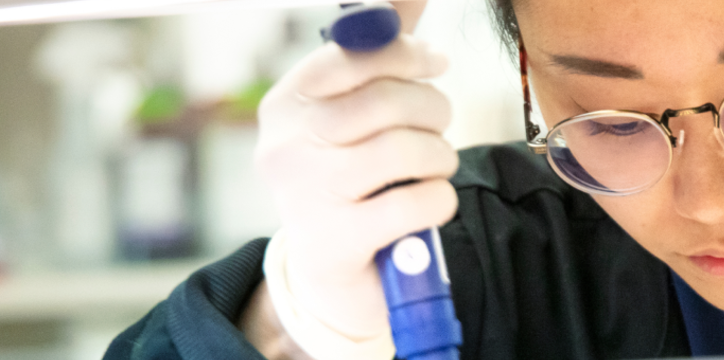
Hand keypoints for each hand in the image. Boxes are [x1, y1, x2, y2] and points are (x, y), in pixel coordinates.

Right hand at [253, 34, 455, 341]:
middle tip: (439, 126)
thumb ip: (376, 55)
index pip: (353, 55)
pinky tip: (428, 204)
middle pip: (385, 101)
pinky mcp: (337, 243)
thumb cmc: (347, 180)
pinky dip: (438, 200)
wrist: (330, 272)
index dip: (407, 54)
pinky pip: (416, 203)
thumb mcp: (350, 115)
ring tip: (433, 167)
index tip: (436, 63)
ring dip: (439, 157)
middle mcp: (284, 147)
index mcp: (284, 105)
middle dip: (433, 109)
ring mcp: (306, 197)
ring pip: (405, 150)